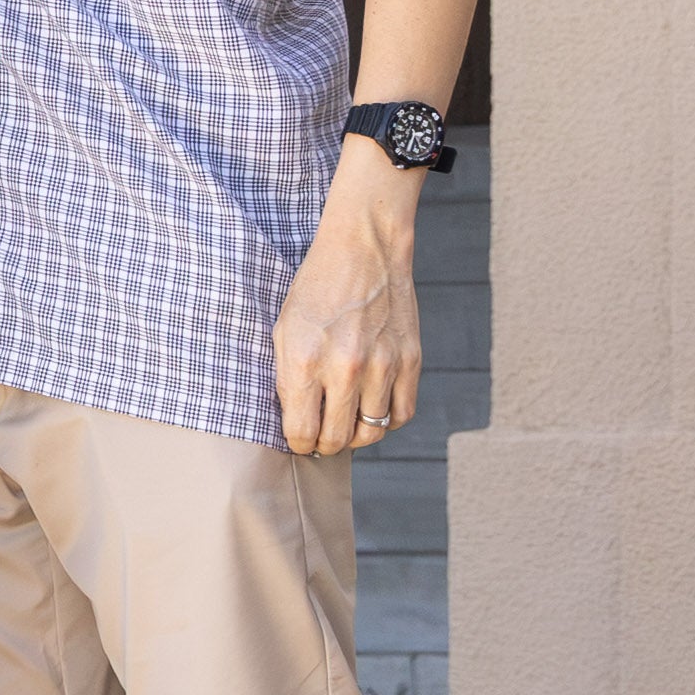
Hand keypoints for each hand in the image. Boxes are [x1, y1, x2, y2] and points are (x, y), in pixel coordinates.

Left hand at [269, 160, 424, 458]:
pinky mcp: (410, 360)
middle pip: (337, 439)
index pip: (301, 432)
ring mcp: (382, 365)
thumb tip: (294, 424)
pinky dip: (387, 421)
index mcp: (303, 360)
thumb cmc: (315, 290)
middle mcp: (344, 367)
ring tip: (345, 423)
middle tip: (321, 436)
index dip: (298, 444)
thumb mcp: (283, 330)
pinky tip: (372, 409)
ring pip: (372, 432)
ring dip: (356, 434)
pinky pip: (402, 414)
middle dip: (324, 445)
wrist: (363, 250)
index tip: (299, 439)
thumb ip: (286, 379)